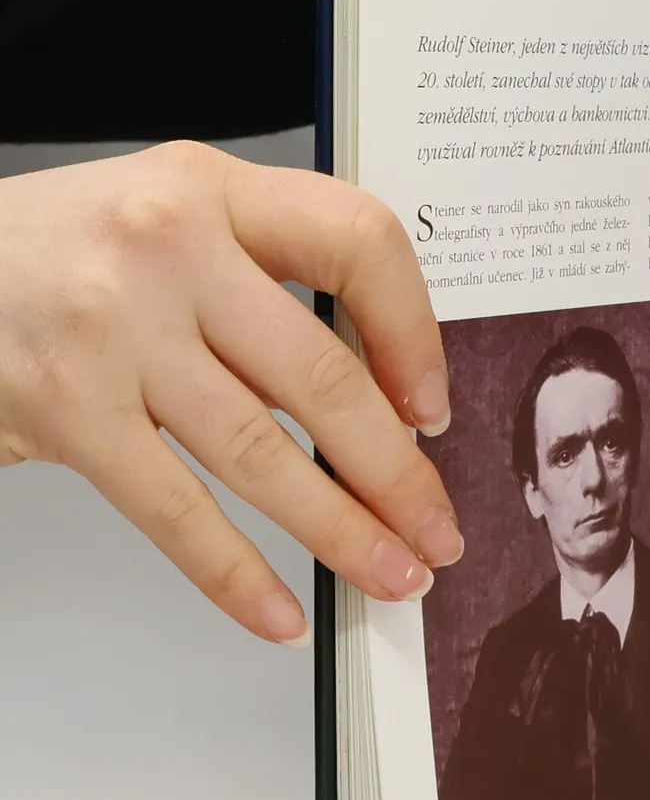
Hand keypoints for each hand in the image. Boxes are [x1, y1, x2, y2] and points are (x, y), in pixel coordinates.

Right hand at [0, 141, 460, 643]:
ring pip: (262, 453)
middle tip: (436, 527)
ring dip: (341, 531)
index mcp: (213, 189)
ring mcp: (113, 332)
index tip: (435, 407)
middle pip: (321, 376)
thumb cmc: (62, 253)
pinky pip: (175, 510)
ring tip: (391, 573)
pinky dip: (235, 575)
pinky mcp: (66, 410)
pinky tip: (280, 611)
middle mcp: (168, 250)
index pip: (358, 243)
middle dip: (398, 472)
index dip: (414, 334)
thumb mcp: (174, 217)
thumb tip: (388, 393)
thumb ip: (271, 274)